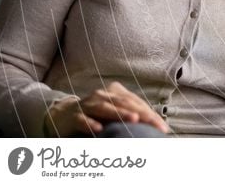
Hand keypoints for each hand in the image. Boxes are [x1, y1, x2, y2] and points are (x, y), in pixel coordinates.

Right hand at [44, 81, 169, 136]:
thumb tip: (156, 130)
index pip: (137, 103)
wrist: (60, 116)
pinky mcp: (73, 117)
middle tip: (155, 125)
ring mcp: (87, 105)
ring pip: (105, 108)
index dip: (151, 115)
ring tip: (134, 119)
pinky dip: (90, 124)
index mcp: (116, 93)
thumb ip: (131, 118)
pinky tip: (99, 129)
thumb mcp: (114, 115)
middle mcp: (103, 96)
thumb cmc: (95, 116)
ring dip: (120, 113)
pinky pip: (82, 120)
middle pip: (125, 104)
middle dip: (142, 114)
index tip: (164, 129)